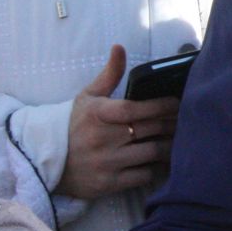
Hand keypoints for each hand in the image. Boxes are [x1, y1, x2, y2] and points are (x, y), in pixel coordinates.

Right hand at [57, 47, 180, 197]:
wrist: (46, 161)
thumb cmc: (74, 125)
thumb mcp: (87, 97)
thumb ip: (109, 74)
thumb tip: (119, 47)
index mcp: (98, 114)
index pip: (136, 109)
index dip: (162, 106)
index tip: (177, 103)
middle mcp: (103, 138)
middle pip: (151, 129)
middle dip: (172, 124)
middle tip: (185, 120)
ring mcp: (106, 162)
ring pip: (152, 152)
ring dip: (170, 146)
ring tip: (179, 139)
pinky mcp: (109, 183)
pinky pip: (144, 175)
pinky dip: (158, 168)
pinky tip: (165, 161)